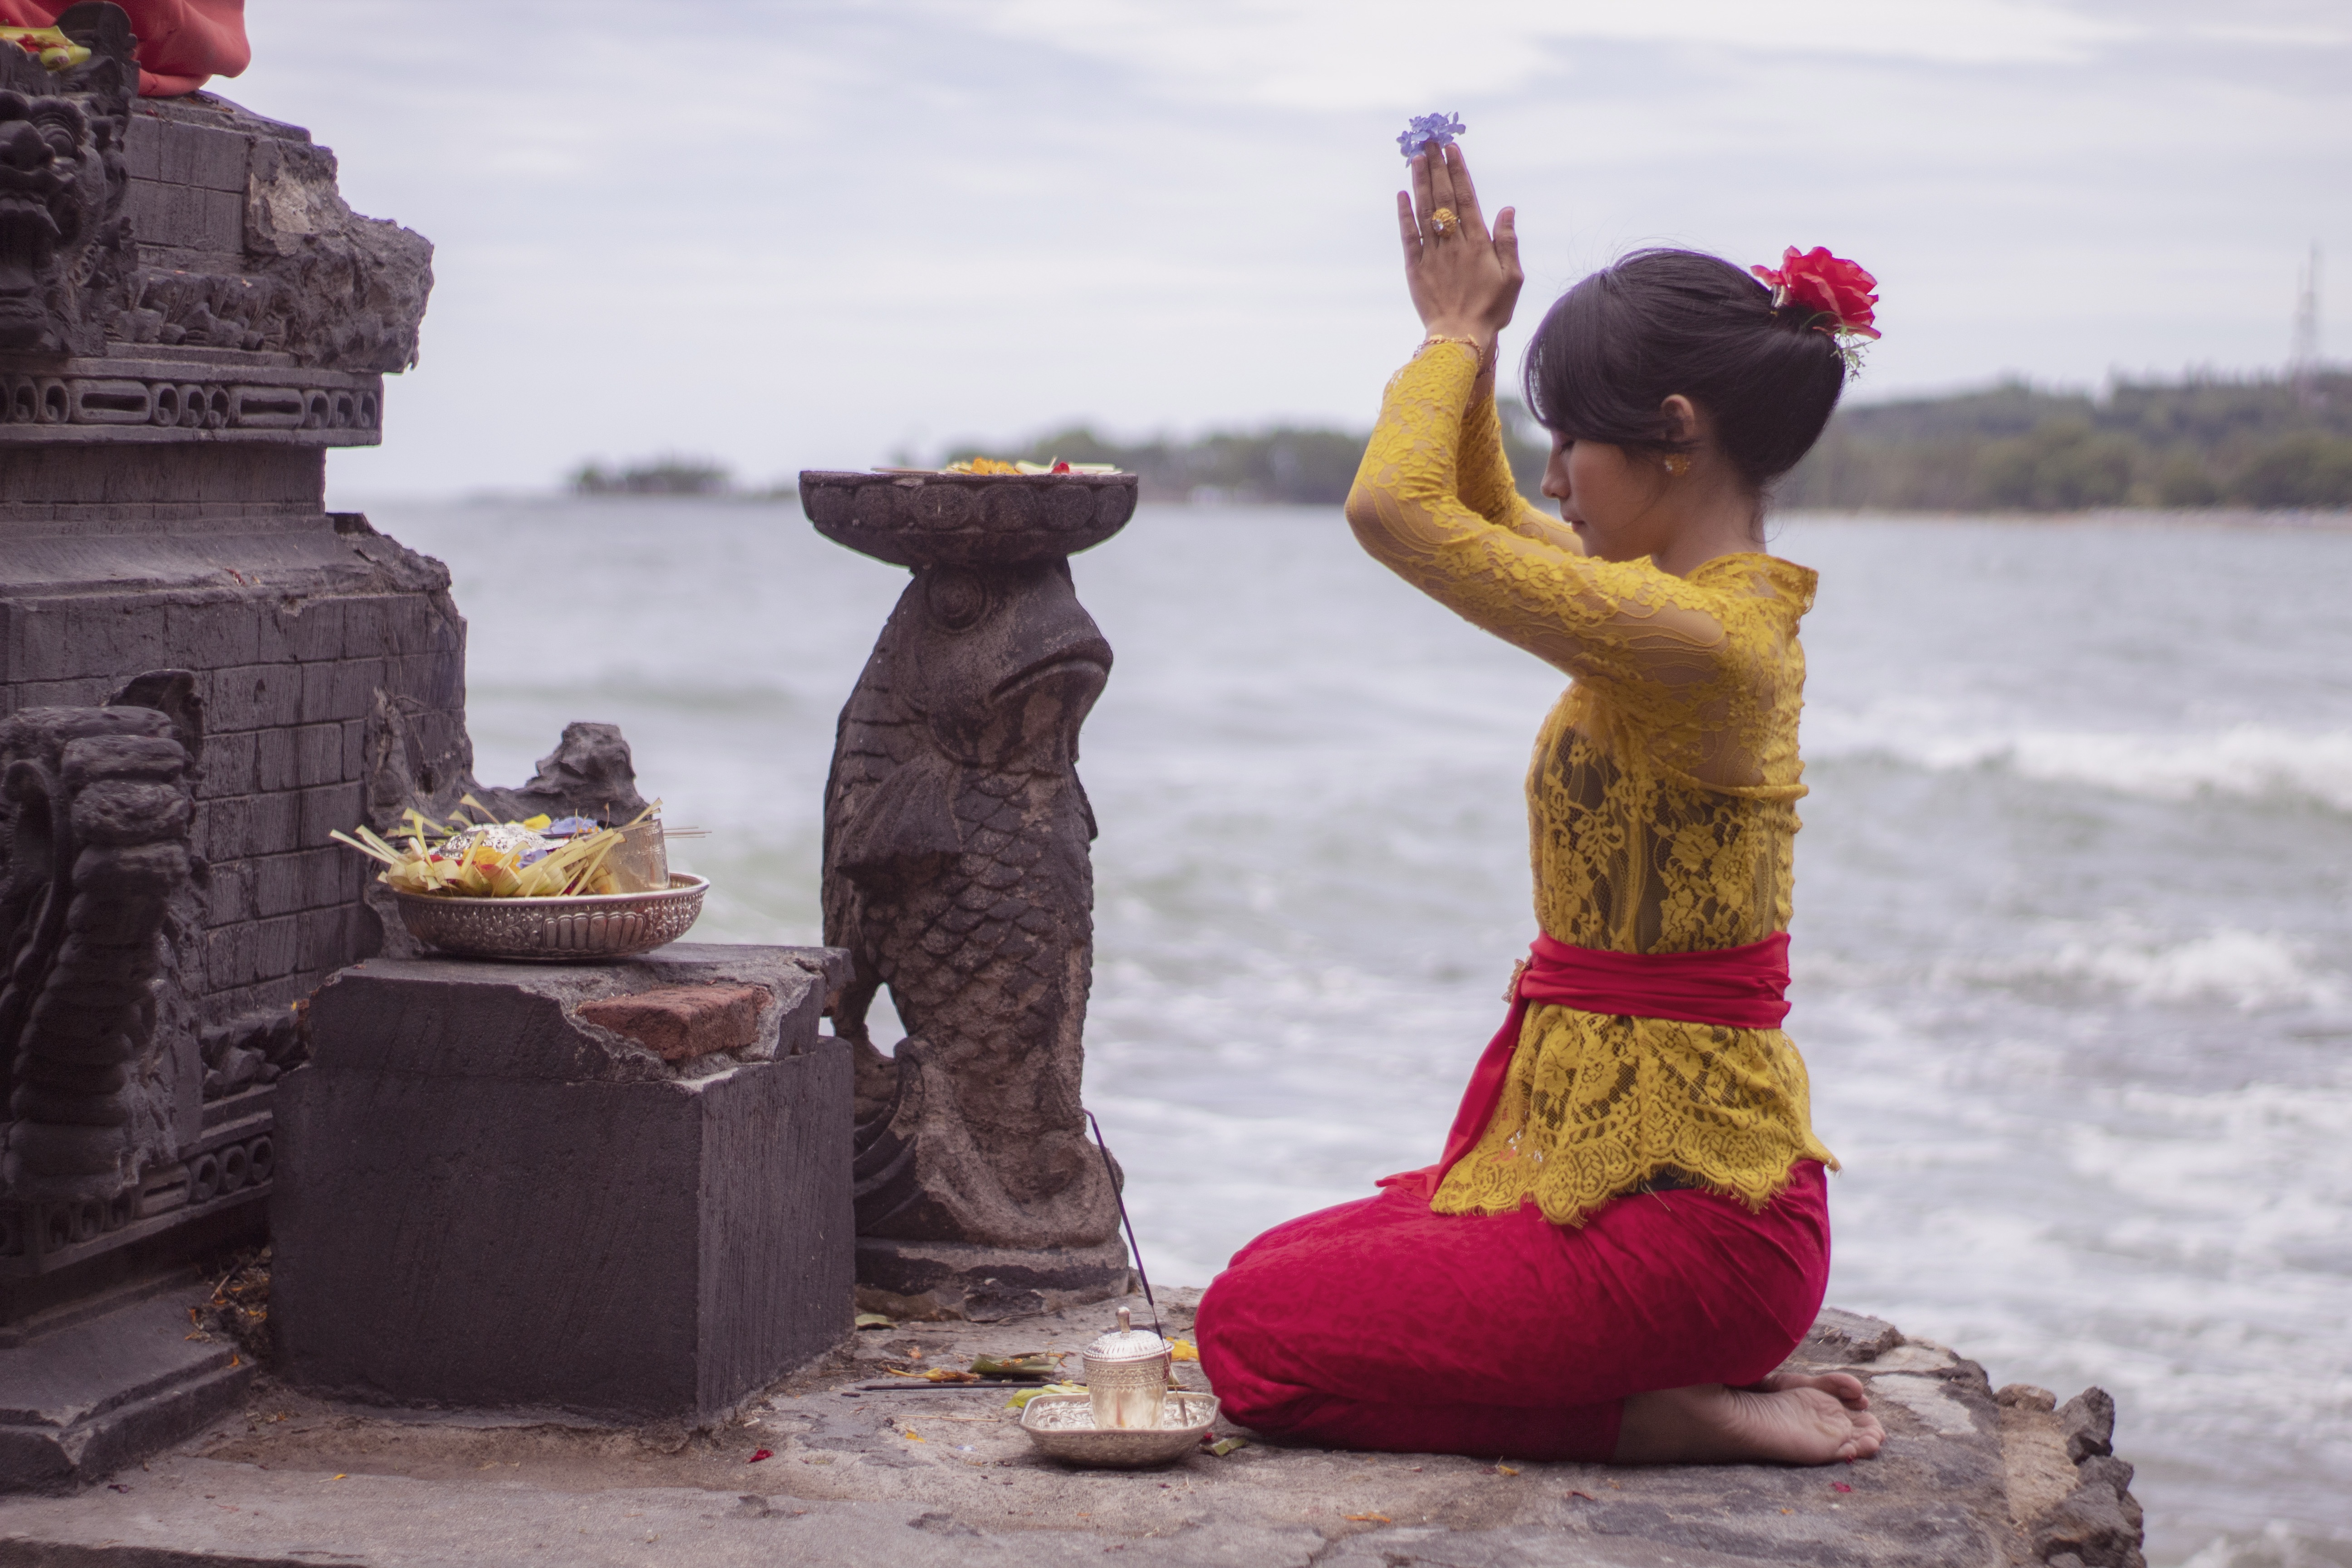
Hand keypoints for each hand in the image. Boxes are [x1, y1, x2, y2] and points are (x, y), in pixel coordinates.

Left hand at [1397, 144, 1522, 355]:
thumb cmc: (1491, 310)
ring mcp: (1433, 254)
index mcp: (1479, 243)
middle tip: (1430, 140)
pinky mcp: (1416, 268)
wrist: (1461, 338)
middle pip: (1443, 197)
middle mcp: (1454, 243)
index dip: (1458, 171)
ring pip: (1425, 211)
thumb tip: (1506, 208)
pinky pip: (1408, 236)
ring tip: (1416, 157)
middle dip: (1437, 167)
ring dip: (1420, 182)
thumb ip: (1508, 241)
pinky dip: (1404, 214)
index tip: (1451, 148)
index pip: (1466, 198)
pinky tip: (1402, 194)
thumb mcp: (1512, 277)